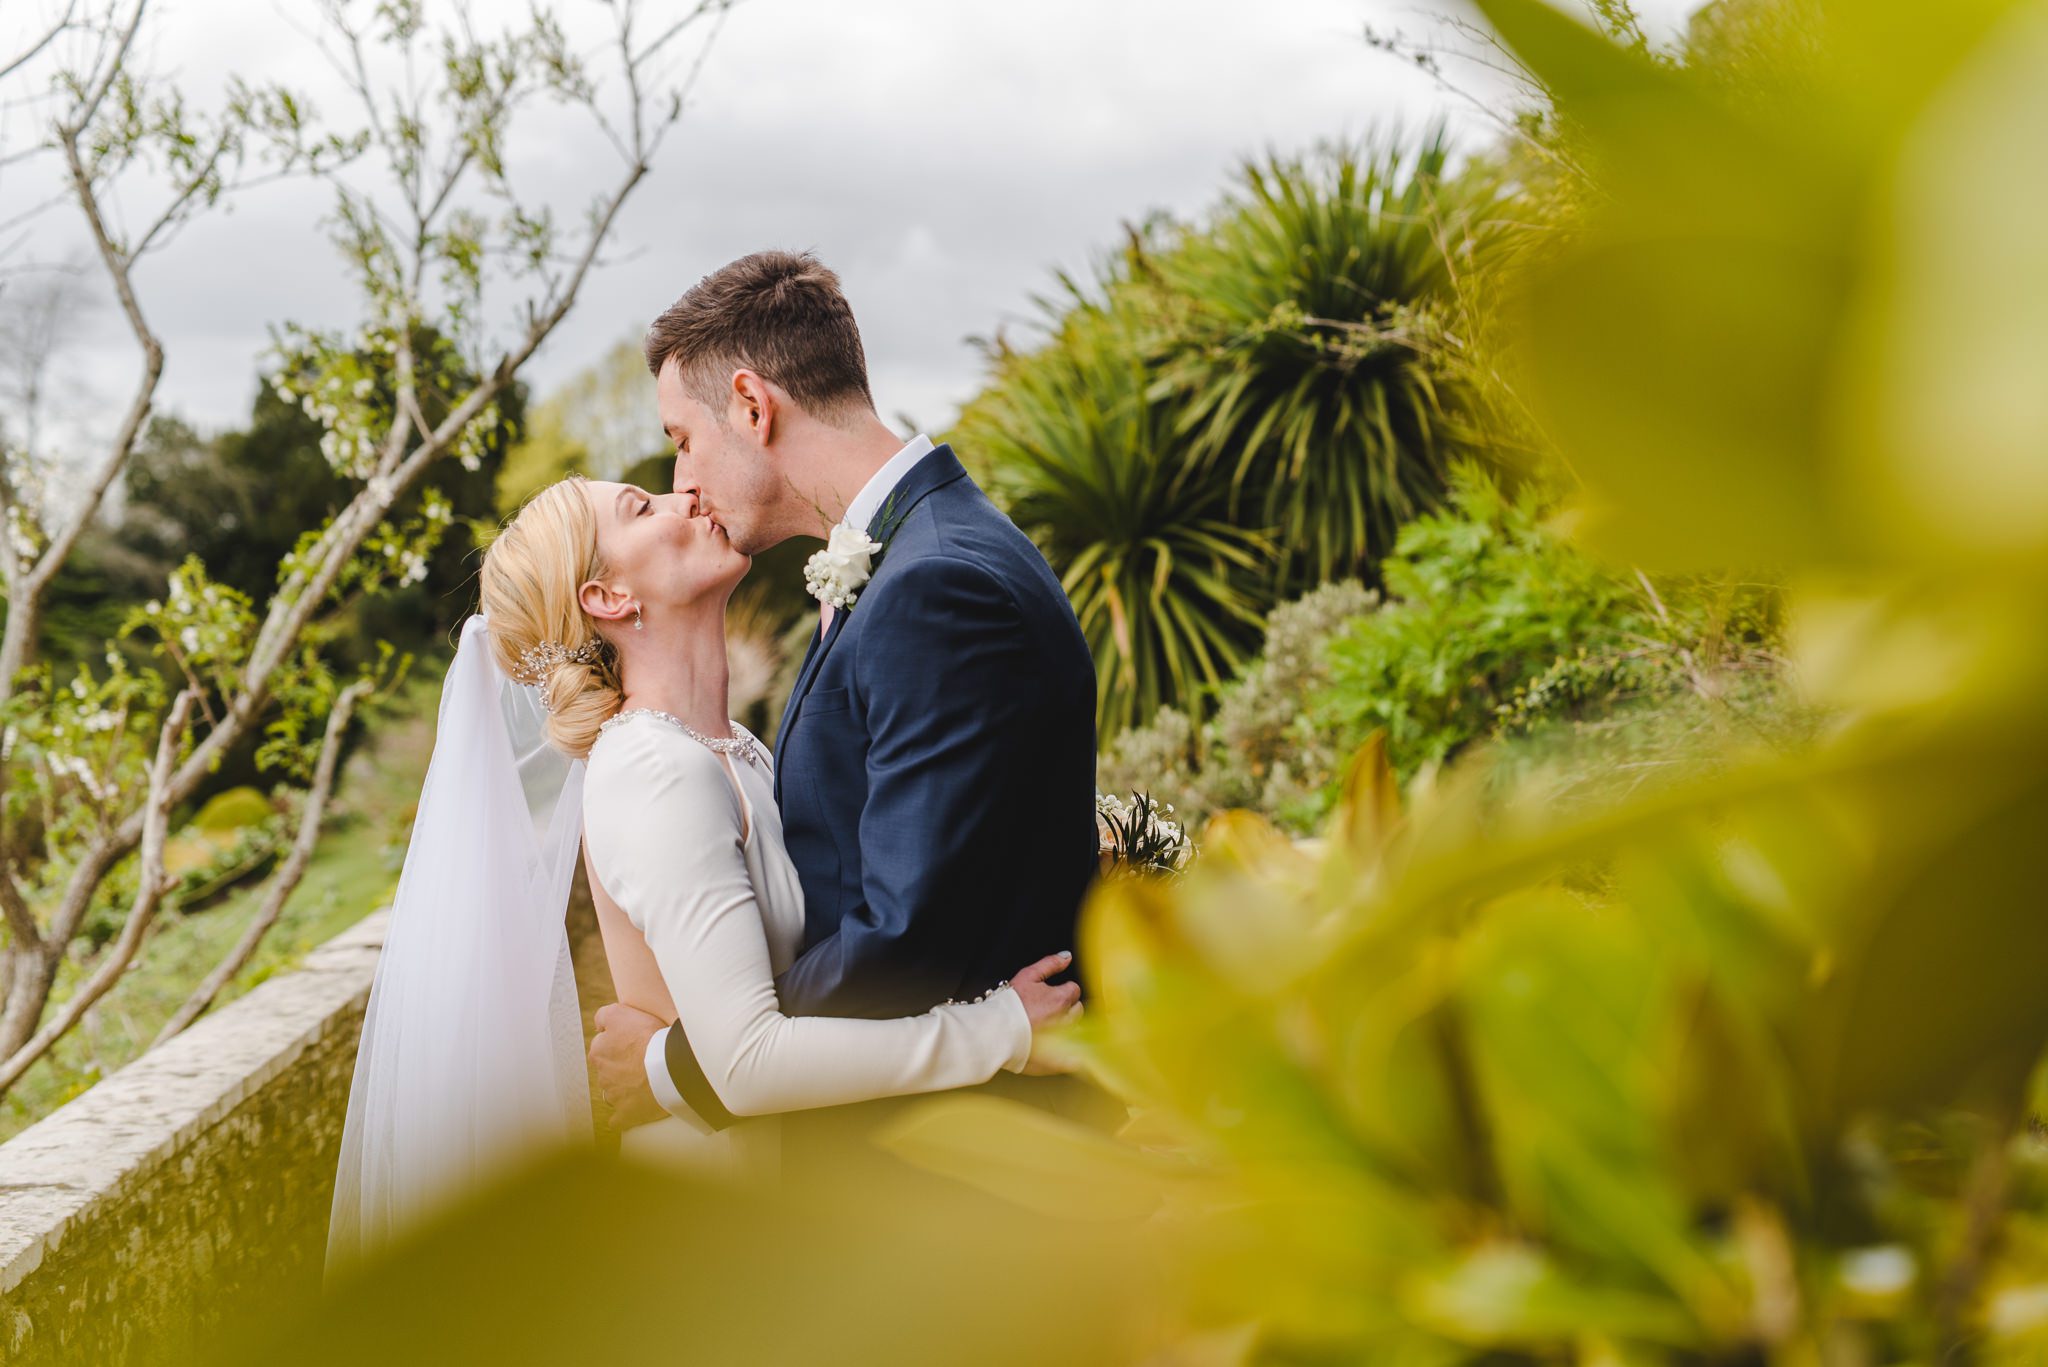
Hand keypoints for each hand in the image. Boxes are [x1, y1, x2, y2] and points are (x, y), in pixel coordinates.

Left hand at [589, 1001, 669, 1131]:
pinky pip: (619, 1119)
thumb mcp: (621, 1013)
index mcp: (599, 1052)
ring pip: (614, 1092)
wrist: (669, 1068)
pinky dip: (625, 1115)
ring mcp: (614, 1096)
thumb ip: (603, 1016)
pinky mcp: (626, 1114)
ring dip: (624, 1088)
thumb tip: (598, 1025)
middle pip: (609, 1069)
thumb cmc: (649, 1038)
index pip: (602, 1044)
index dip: (618, 1041)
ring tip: (645, 1082)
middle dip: (620, 1065)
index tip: (633, 1041)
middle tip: (642, 1059)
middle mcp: (603, 1074)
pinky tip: (635, 1109)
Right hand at [1009, 951, 1082, 1075]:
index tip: (1051, 995)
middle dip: (1067, 1008)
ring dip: (1066, 1026)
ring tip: (1047, 1026)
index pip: (1074, 990)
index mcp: (1060, 999)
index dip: (1062, 990)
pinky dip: (1069, 1051)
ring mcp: (1063, 1040)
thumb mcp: (1028, 976)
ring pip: (1075, 1030)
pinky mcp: (1058, 1059)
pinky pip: (1073, 1055)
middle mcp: (1066, 1020)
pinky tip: (1056, 1046)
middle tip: (1048, 1009)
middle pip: (1077, 1010)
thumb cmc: (1009, 1005)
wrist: (995, 1031)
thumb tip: (1066, 956)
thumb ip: (1050, 964)